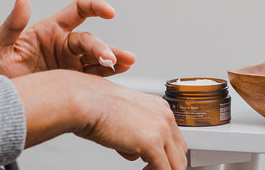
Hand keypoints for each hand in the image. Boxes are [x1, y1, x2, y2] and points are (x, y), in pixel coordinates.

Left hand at [0, 0, 135, 80]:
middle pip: (89, 40)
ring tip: (125, 63)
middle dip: (101, 47)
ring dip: (113, 59)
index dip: (95, 7)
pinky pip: (97, 75)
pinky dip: (111, 73)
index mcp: (49, 31)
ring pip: (98, 57)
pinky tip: (120, 70)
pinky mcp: (75, 83)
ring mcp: (71, 65)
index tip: (109, 12)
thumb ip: (12, 24)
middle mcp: (63, 45)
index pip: (77, 11)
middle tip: (108, 58)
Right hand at [12, 70, 186, 169]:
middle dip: (169, 165)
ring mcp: (160, 130)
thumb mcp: (122, 117)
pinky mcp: (151, 144)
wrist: (85, 100)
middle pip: (179, 151)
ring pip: (176, 163)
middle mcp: (164, 116)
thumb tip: (134, 152)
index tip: (158, 163)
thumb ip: (133, 133)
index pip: (174, 137)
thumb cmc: (93, 104)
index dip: (167, 153)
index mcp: (159, 107)